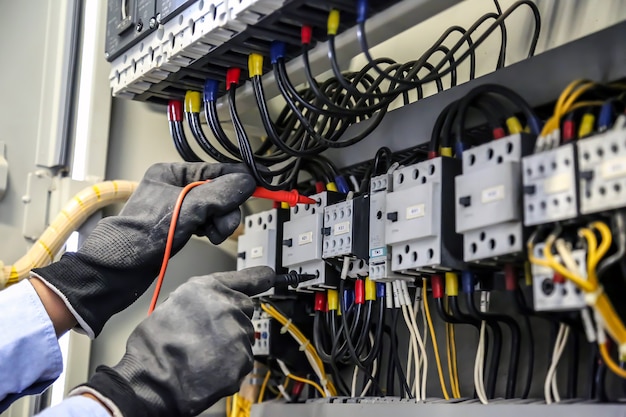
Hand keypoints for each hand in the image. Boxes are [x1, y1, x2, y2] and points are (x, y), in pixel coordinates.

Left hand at [31, 162, 255, 336]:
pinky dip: (212, 229)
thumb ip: (219, 194)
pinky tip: (206, 236)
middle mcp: (176, 187)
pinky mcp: (182, 225)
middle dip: (226, 208)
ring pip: (217, 208)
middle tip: (223, 223)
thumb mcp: (187, 210)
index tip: (257, 186)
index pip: (216, 169)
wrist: (119, 269)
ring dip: (220, 221)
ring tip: (211, 234)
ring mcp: (179, 207)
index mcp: (171, 173)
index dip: (237, 180)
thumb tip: (246, 182)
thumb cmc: (139, 236)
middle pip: (220, 190)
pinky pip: (209, 221)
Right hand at [72, 267, 275, 416]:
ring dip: (229, 345)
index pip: (249, 278)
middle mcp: (230, 307)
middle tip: (206, 335)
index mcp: (211, 288)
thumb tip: (218, 302)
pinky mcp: (244, 359)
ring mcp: (239, 334)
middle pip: (245, 311)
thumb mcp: (175, 302)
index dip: (260, 278)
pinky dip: (229, 365)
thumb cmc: (155, 344)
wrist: (152, 379)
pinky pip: (242, 360)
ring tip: (202, 354)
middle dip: (231, 321)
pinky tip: (208, 367)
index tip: (269, 276)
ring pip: (243, 338)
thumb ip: (205, 298)